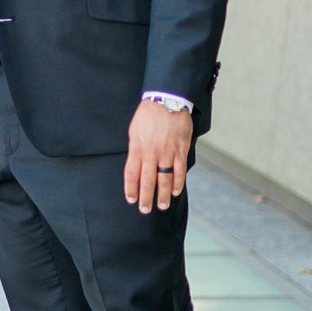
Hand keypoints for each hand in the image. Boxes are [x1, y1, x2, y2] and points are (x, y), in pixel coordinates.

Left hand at [124, 100, 194, 214]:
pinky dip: (178, 183)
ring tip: (161, 206)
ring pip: (164, 179)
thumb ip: (135, 149)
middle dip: (146, 198)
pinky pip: (179, 170)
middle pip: (148, 181)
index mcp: (137, 148)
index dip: (131, 189)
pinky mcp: (180, 150)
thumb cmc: (148, 114)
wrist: (166, 100)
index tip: (131, 200)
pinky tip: (175, 191)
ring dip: (162, 195)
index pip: (131, 174)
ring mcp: (167, 153)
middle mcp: (151, 153)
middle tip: (145, 210)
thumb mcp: (134, 131)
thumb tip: (135, 164)